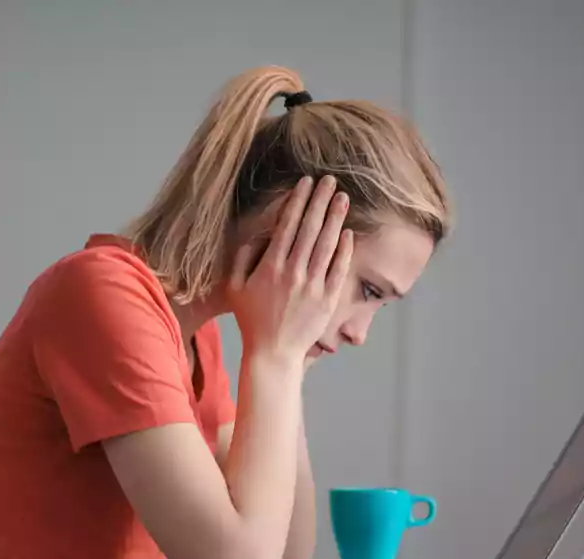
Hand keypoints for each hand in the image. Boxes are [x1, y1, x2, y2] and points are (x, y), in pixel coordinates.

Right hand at [228, 175, 353, 364]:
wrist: (273, 353)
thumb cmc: (251, 320)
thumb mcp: (234, 287)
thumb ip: (242, 258)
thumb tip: (255, 234)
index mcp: (270, 267)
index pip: (287, 225)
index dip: (298, 201)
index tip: (306, 183)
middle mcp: (293, 273)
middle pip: (310, 229)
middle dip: (320, 201)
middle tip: (330, 181)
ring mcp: (312, 286)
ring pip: (326, 245)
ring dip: (335, 219)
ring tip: (343, 198)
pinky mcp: (327, 300)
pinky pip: (338, 270)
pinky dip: (344, 250)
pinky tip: (348, 233)